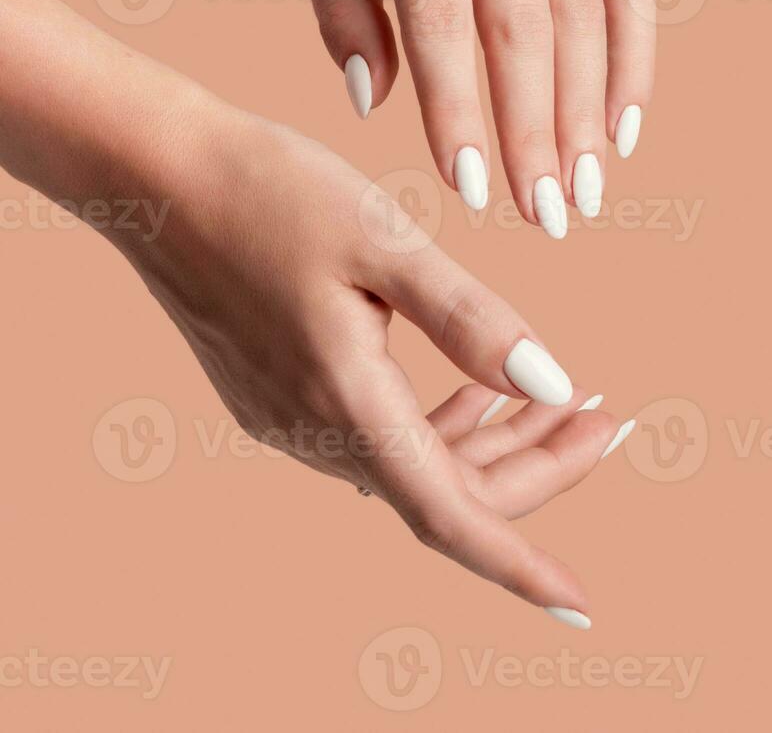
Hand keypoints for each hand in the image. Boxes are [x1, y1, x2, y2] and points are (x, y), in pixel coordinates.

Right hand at [111, 93, 634, 623]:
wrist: (152, 171)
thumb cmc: (271, 190)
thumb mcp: (389, 241)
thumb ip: (473, 321)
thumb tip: (555, 386)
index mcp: (347, 403)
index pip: (451, 518)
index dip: (521, 566)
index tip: (581, 606)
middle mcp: (315, 432)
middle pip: (450, 492)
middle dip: (542, 467)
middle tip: (613, 420)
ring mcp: (291, 421)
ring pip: (419, 465)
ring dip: (500, 444)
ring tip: (570, 399)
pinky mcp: (279, 398)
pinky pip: (382, 440)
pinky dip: (447, 426)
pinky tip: (486, 392)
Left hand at [287, 0, 656, 235]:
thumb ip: (342, 19)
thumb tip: (380, 104)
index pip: (442, 22)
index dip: (459, 111)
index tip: (469, 189)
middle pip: (527, 29)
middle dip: (537, 132)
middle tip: (544, 216)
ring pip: (586, 17)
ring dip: (590, 115)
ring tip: (584, 193)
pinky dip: (633, 65)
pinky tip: (624, 133)